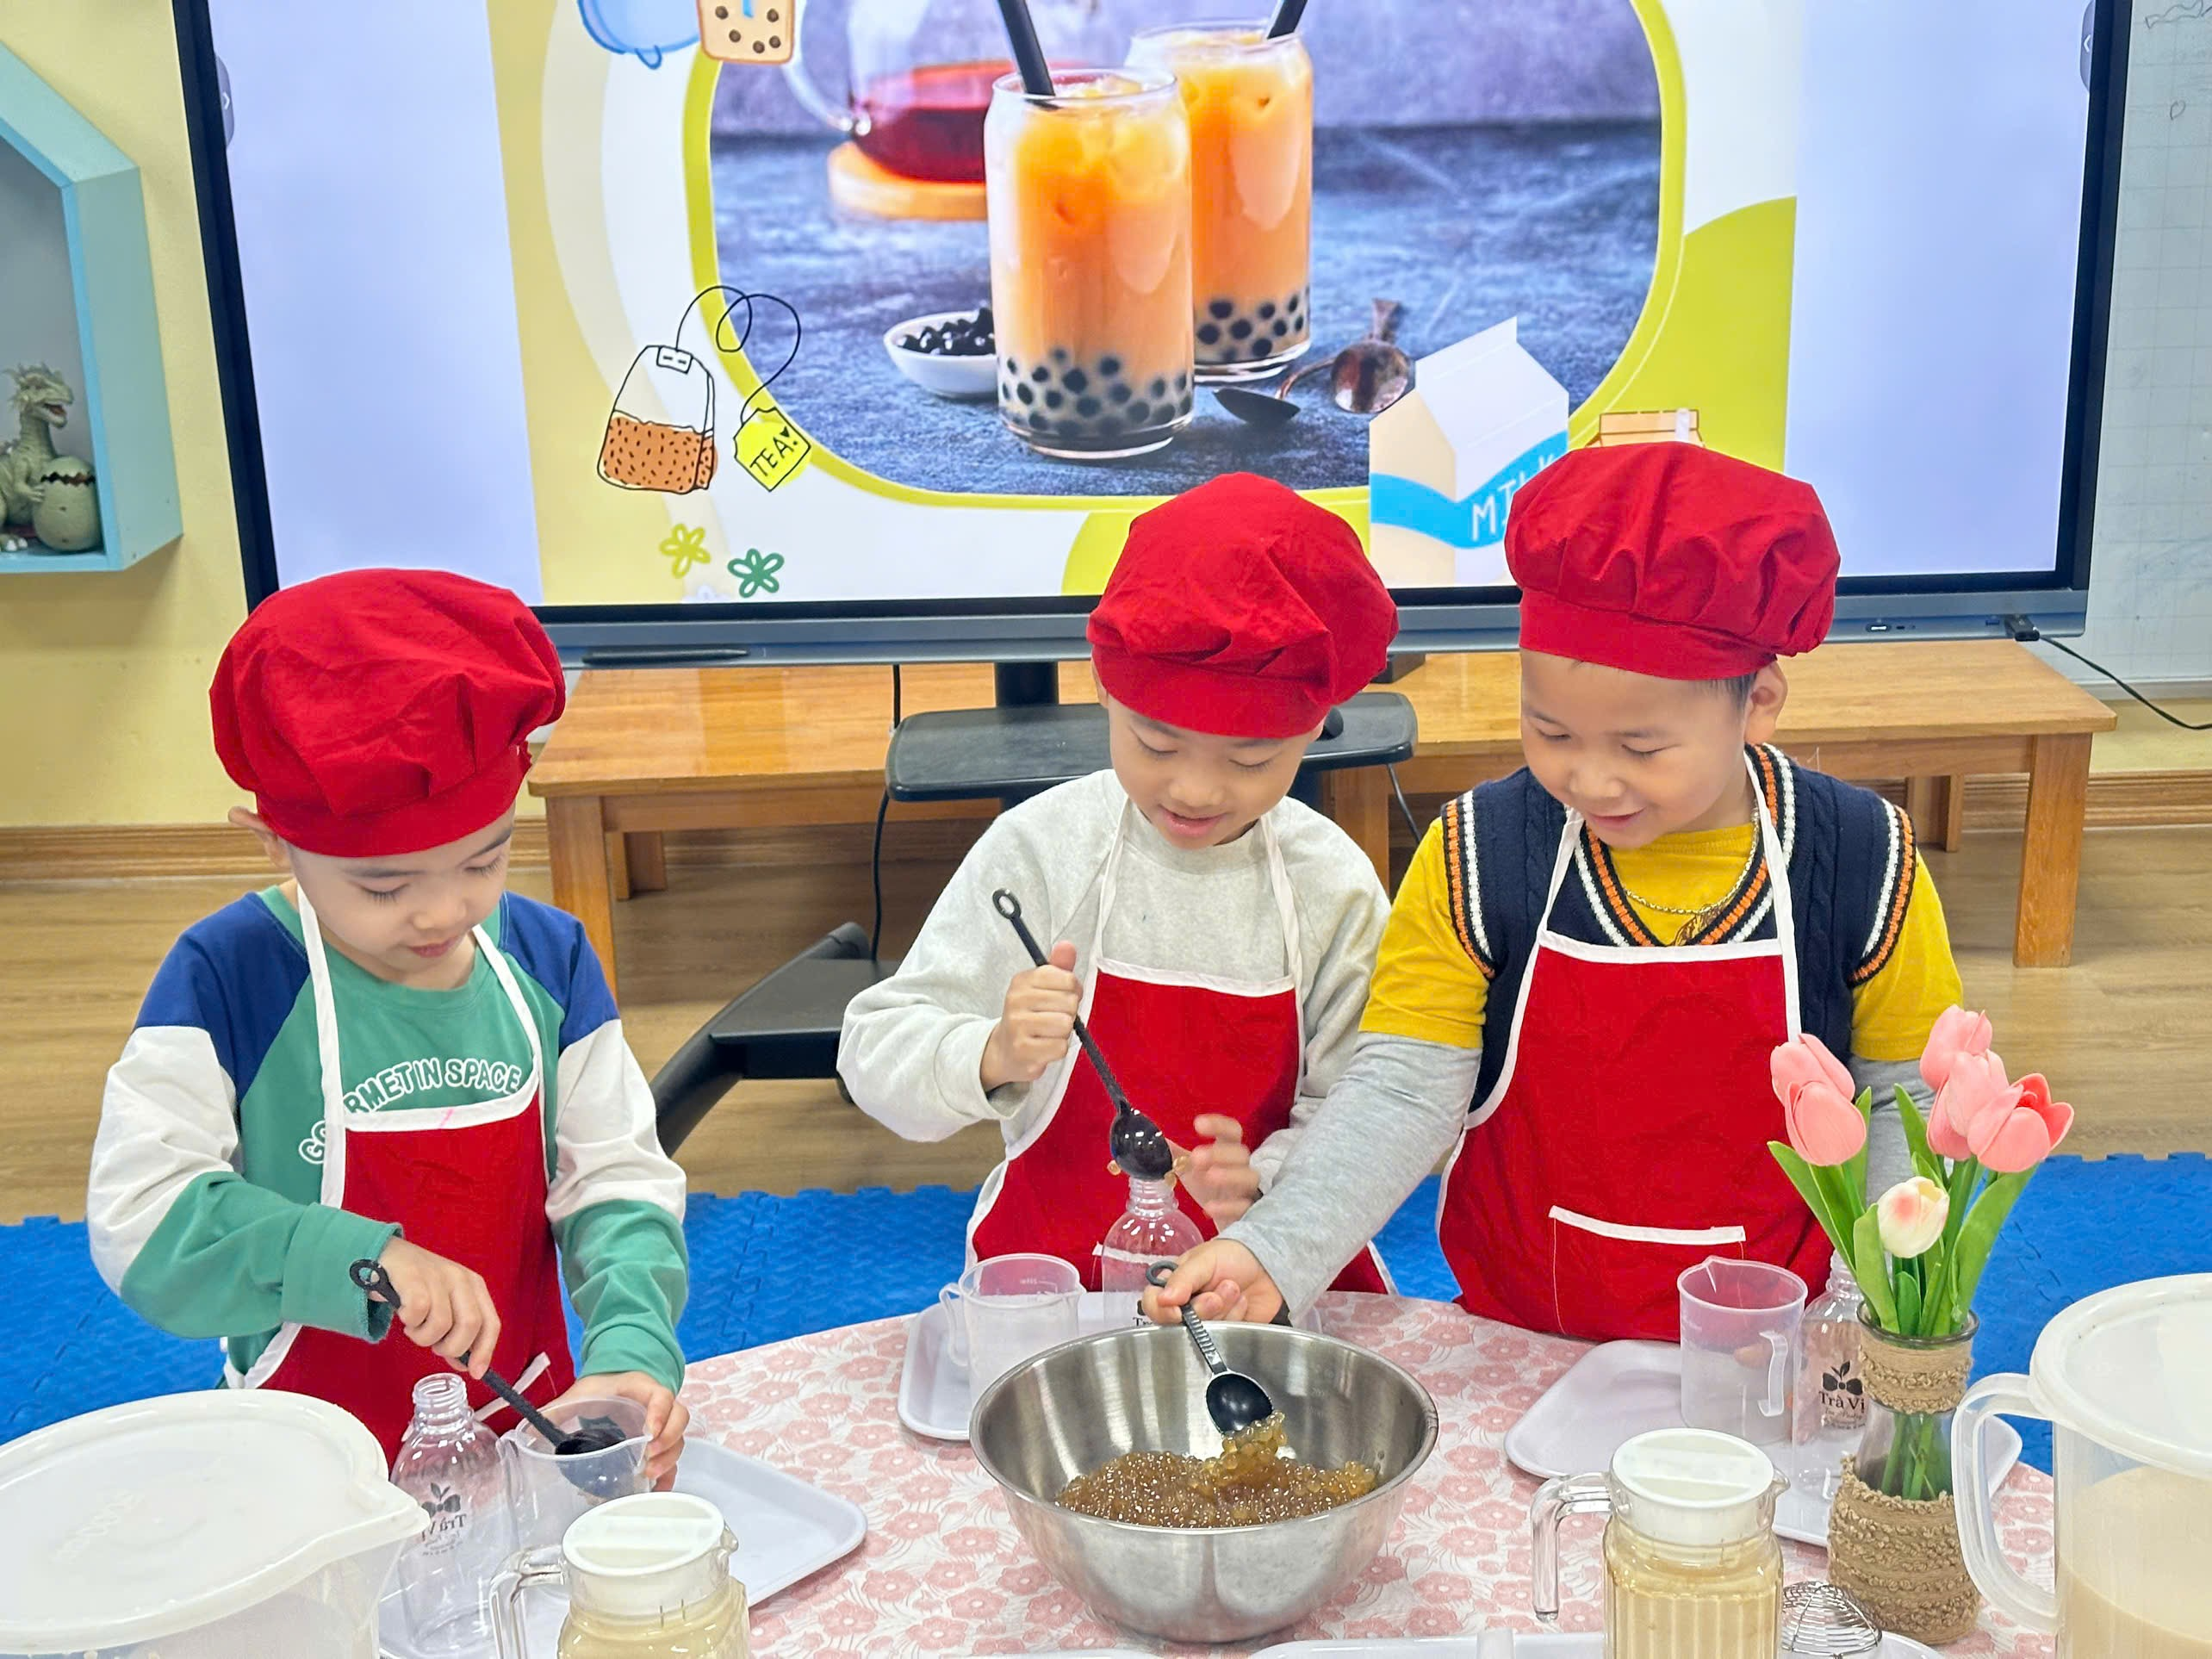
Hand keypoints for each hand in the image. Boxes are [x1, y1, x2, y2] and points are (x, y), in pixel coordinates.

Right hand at [375, 1238, 501, 1378]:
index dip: (485, 1350)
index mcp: (474, 1286)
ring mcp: (437, 1274)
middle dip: (450, 1347)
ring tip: (414, 1327)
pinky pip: (418, 1311)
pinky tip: (404, 1314)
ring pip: (441, 1323)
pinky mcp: (413, 1276)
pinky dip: (410, 1321)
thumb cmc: (416, 1287)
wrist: (383, 1258)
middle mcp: (460, 1278)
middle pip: (470, 1325)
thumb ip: (457, 1332)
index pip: (491, 1323)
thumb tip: (467, 1365)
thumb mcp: (444, 1306)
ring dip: (423, 1337)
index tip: (476, 1372)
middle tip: (433, 1345)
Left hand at [552, 1373, 688, 1488]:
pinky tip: (655, 1490)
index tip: (647, 1434)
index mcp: (643, 1389)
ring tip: (649, 1476)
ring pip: (678, 1441)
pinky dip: (667, 1475)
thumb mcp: (579, 1394)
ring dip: (669, 1460)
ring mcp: (662, 1426)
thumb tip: (526, 1432)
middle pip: (679, 1420)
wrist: (610, 1383)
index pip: (662, 1397)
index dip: (660, 1415)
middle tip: (648, 1461)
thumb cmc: (599, 1388)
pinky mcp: (658, 1444)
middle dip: (668, 1442)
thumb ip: (557, 1410)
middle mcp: (659, 1407)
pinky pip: (671, 1459)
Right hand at [980, 941, 1080, 1090]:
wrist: (1005, 1051)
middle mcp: (1016, 1000)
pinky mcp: (1023, 1050)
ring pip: (1066, 1025)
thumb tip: (1067, 945)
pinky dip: (1058, 1049)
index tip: (1060, 998)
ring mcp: (1017, 1026)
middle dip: (1068, 1013)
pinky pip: (1060, 1047)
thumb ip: (1058, 968)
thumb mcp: (1041, 988)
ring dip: (1063, 1033)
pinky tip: (1044, 1046)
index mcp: (1022, 980)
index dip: (1073, 991)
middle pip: (1070, 1003)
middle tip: (1052, 1018)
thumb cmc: (1029, 1016)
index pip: (1068, 979)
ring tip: (1048, 1033)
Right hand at [1140, 1239, 1283, 1325]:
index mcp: (1172, 1284)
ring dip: (1223, 1309)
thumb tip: (1163, 1299)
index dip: (1162, 1311)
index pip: (1153, 1304)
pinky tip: (1241, 1302)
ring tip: (1234, 1289)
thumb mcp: (1205, 1259)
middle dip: (1203, 1308)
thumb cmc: (1232, 1255)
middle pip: (1178, 1324)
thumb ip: (1183, 1279)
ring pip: (1203, 1331)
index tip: (1179, 1309)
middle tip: (1220, 1292)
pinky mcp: (1224, 1332)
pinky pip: (1223, 1336)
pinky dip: (1235, 1317)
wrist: (1267, 1266)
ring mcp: (1204, 1321)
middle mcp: (1184, 1305)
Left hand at [1180, 1115, 1261, 1225]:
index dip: (1219, 1125)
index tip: (1198, 1124)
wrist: (1223, 1219)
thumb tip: (1154, 1143)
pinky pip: (1244, 1208)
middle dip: (1220, 1153)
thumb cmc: (1208, 1189)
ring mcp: (1247, 1191)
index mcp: (1228, 1151)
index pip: (1231, 1131)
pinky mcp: (1248, 1213)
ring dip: (1230, 1175)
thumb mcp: (1189, 1171)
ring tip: (1210, 1176)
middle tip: (1197, 1157)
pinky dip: (1228, 1207)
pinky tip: (1210, 1208)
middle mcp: (1242, 1168)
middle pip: (1241, 1153)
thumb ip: (1176, 1157)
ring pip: (1250, 1178)